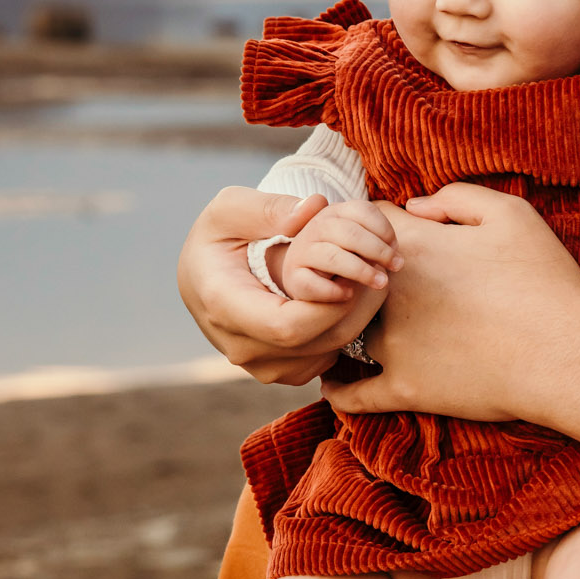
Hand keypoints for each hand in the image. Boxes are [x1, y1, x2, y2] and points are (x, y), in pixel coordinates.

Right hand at [177, 188, 394, 384]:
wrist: (203, 275)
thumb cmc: (217, 236)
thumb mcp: (230, 207)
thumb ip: (269, 207)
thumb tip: (312, 210)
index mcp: (224, 307)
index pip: (287, 327)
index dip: (328, 305)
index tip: (350, 276)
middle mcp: (241, 347)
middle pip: (314, 343)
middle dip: (353, 308)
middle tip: (377, 274)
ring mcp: (260, 366)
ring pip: (323, 356)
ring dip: (354, 320)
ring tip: (366, 282)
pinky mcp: (279, 371)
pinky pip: (322, 361)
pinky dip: (340, 332)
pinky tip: (347, 299)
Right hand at [274, 199, 398, 306]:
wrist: (306, 276)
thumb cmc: (343, 256)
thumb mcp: (358, 240)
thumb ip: (375, 238)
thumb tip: (393, 251)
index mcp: (334, 212)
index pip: (362, 210)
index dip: (385, 229)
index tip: (396, 247)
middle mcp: (315, 227)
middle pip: (350, 233)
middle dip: (379, 250)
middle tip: (397, 266)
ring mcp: (302, 251)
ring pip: (334, 257)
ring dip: (363, 271)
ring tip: (381, 283)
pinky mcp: (293, 277)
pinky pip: (313, 284)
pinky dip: (334, 291)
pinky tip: (349, 295)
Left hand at [325, 183, 579, 424]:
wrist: (565, 353)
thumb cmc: (544, 281)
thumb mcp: (512, 214)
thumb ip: (456, 198)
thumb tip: (415, 207)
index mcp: (413, 247)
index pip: (369, 222)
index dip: (381, 225)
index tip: (394, 237)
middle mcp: (389, 295)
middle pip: (352, 277)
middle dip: (361, 277)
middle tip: (381, 283)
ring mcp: (392, 345)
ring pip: (352, 332)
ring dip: (354, 328)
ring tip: (355, 331)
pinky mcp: (404, 389)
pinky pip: (356, 393)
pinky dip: (341, 389)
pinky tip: (335, 383)